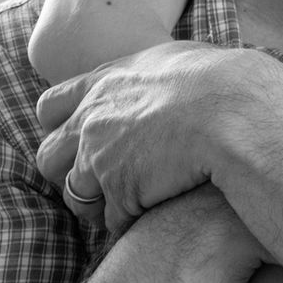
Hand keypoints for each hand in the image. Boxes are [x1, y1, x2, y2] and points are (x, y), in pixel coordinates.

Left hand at [34, 41, 282, 234]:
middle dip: (67, 173)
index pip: (51, 107)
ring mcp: (101, 159)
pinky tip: (158, 215)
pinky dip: (132, 222)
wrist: (235, 111)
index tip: (84, 139)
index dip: (62, 127)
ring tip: (132, 204)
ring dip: (98, 205)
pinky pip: (114, 221)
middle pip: (48, 156)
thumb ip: (159, 73)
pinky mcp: (122, 195)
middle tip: (101, 180)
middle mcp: (92, 121)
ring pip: (76, 196)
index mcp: (105, 83)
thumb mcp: (181, 59)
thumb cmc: (224, 81)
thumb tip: (174, 73)